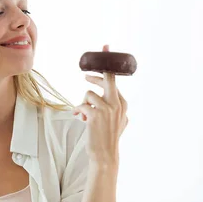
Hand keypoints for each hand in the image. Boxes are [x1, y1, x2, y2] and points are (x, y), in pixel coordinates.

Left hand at [73, 44, 128, 166]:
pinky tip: (82, 119)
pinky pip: (81, 105)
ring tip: (86, 115)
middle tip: (85, 75)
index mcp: (123, 103)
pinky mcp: (95, 114)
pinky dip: (79, 111)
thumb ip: (113, 108)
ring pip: (88, 94)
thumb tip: (94, 97)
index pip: (114, 80)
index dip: (107, 65)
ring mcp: (107, 108)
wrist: (105, 154)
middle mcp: (117, 103)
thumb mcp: (117, 121)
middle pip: (106, 79)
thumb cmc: (108, 138)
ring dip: (84, 104)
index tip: (105, 47)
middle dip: (95, 74)